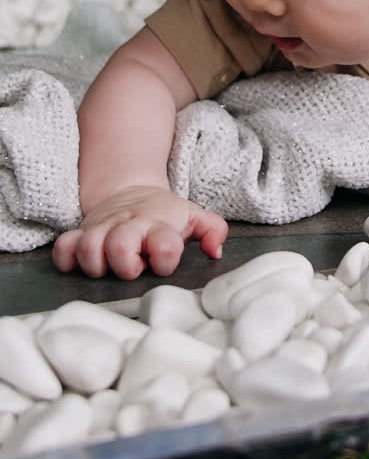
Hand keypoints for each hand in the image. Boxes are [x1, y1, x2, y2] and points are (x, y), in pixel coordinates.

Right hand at [52, 185, 228, 279]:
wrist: (131, 191)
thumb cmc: (165, 215)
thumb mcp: (193, 217)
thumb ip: (212, 230)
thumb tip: (214, 251)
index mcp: (159, 225)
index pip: (164, 243)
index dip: (165, 256)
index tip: (164, 259)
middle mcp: (128, 227)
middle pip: (120, 247)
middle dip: (126, 264)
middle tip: (134, 266)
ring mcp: (102, 229)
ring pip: (89, 249)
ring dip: (97, 264)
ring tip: (108, 265)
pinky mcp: (81, 233)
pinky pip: (64, 248)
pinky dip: (67, 258)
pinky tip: (79, 261)